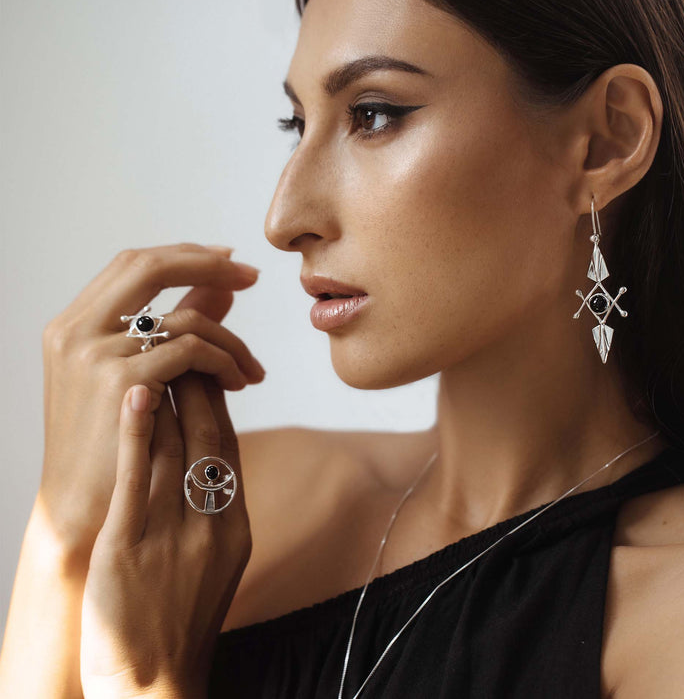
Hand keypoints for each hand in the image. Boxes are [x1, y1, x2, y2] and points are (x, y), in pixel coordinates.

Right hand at [40, 243, 263, 559]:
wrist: (85, 508)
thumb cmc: (111, 445)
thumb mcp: (134, 378)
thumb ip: (172, 328)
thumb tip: (220, 287)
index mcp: (72, 325)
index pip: (133, 264)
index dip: (185, 255)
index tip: (228, 262)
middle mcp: (76, 330)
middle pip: (150, 266)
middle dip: (208, 264)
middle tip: (251, 276)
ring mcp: (95, 353)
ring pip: (184, 318)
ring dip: (229, 340)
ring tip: (251, 370)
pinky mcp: (122, 381)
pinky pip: (191, 351)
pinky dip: (223, 362)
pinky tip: (238, 383)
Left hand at [81, 380, 250, 698]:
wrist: (156, 685)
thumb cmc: (181, 621)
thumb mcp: (217, 563)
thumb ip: (218, 511)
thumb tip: (212, 463)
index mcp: (234, 525)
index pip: (227, 444)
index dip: (217, 398)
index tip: (204, 365)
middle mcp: (212, 522)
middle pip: (208, 433)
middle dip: (198, 379)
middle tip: (185, 339)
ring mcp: (173, 533)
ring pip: (176, 446)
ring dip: (169, 392)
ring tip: (157, 351)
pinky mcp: (130, 547)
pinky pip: (139, 477)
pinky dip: (140, 429)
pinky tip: (136, 392)